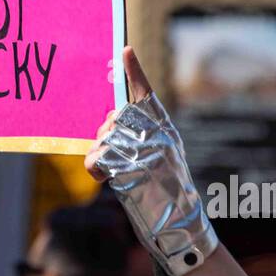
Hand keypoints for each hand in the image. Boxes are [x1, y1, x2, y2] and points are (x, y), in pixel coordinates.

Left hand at [84, 46, 218, 275]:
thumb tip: (111, 121)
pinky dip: (95, 169)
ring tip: (116, 174)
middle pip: (113, 120)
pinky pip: (97, 159)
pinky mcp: (132, 170)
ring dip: (101, 157)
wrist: (181, 225)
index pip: (145, 94)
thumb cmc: (166, 190)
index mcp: (163, 129)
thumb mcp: (161, 156)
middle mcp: (157, 136)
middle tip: (116, 158)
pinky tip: (105, 180)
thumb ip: (141, 135)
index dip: (134, 72)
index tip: (124, 50)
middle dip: (105, 137)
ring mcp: (146, 152)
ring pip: (103, 140)